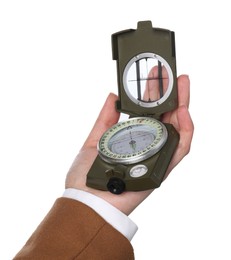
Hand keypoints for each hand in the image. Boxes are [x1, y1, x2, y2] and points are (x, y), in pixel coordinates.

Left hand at [65, 75, 193, 214]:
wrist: (86, 201)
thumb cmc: (87, 175)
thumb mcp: (95, 140)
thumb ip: (105, 119)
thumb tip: (112, 96)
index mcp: (132, 139)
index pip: (148, 113)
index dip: (154, 95)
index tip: (155, 77)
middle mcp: (147, 147)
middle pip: (165, 118)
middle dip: (170, 95)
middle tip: (172, 74)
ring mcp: (155, 157)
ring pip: (176, 130)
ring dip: (182, 107)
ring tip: (181, 86)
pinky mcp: (161, 169)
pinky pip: (179, 149)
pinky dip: (186, 131)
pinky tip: (184, 113)